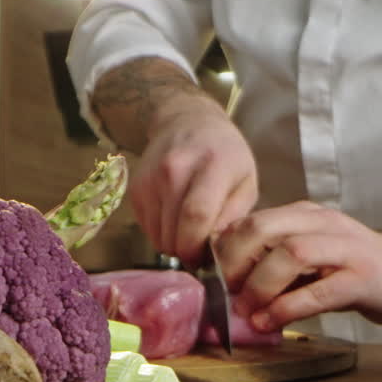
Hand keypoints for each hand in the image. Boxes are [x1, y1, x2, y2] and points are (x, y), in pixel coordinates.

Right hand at [132, 94, 257, 265]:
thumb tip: (218, 250)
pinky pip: (147, 229)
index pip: (196, 215)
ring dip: (174, 244)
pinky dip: (161, 234)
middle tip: (200, 252)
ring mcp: (151, 178)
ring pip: (158, 235)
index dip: (198, 246)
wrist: (186, 122)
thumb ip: (235, 217)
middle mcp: (175, 169)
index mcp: (212, 165)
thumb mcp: (246, 182)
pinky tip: (175, 219)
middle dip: (187, 252)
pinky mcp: (135, 189)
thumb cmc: (225, 156)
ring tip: (189, 231)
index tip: (205, 259)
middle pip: (174, 231)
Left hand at [217, 200, 381, 331]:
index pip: (253, 219)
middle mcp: (324, 224)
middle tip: (223, 293)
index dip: (224, 248)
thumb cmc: (354, 269)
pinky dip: (288, 307)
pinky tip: (270, 322)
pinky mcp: (363, 279)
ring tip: (245, 311)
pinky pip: (319, 291)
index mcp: (306, 215)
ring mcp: (346, 249)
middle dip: (235, 261)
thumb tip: (227, 279)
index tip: (209, 277)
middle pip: (265, 228)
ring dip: (259, 285)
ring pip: (291, 254)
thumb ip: (275, 260)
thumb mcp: (310, 255)